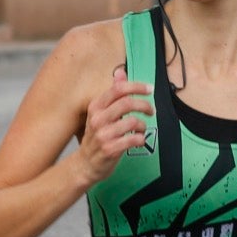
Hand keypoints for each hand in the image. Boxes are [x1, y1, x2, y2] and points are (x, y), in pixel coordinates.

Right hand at [76, 66, 153, 184]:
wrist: (84, 164)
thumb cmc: (96, 136)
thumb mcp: (100, 113)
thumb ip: (113, 94)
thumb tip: (120, 72)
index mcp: (96, 106)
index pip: (118, 89)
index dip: (137, 86)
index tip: (149, 89)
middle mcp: (98, 119)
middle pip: (127, 103)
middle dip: (145, 105)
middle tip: (151, 111)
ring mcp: (103, 135)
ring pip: (132, 121)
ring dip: (142, 125)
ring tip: (141, 129)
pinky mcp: (110, 149)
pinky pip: (133, 139)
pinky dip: (140, 138)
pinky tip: (138, 139)